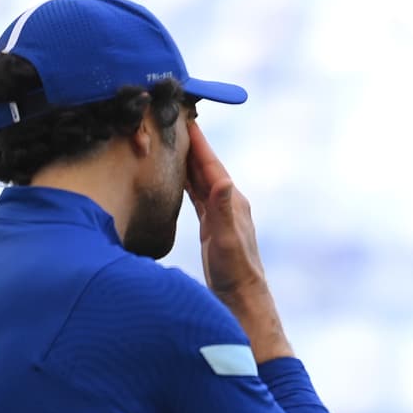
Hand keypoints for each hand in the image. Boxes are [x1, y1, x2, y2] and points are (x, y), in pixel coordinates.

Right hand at [184, 120, 266, 300]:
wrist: (240, 294)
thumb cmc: (234, 269)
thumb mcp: (226, 239)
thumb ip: (223, 210)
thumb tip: (221, 181)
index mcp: (231, 200)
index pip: (212, 165)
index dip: (199, 142)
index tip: (186, 118)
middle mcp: (227, 202)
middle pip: (205, 167)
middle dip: (191, 144)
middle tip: (173, 121)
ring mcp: (220, 213)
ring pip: (200, 179)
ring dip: (187, 160)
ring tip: (172, 140)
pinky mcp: (211, 224)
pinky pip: (196, 194)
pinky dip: (186, 181)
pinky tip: (176, 175)